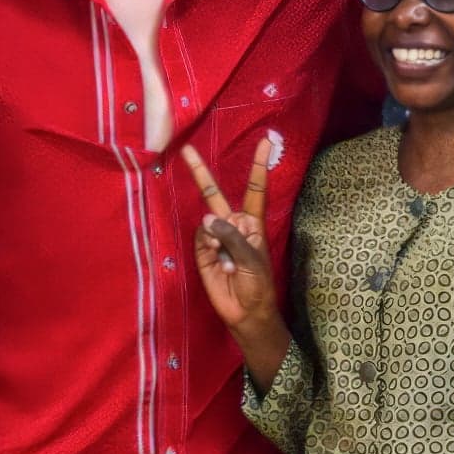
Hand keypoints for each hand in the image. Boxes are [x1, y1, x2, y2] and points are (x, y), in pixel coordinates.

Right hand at [179, 134, 286, 338]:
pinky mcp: (202, 253)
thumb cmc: (258, 283)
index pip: (255, 189)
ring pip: (207, 222)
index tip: (266, 140)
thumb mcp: (253, 257)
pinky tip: (218, 260)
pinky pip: (200, 239)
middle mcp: (232, 225)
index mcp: (252, 223)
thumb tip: (207, 220)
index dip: (259, 166)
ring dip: (216, 236)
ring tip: (228, 260)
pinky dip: (208, 246)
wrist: (246, 312)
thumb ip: (231, 236)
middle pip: (215, 194)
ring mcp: (215, 238)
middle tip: (186, 150)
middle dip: (201, 173)